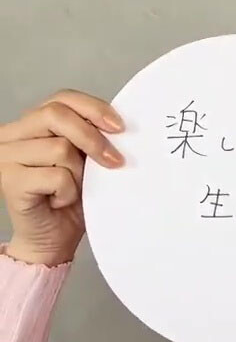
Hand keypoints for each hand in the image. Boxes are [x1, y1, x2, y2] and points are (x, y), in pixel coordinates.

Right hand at [0, 89, 125, 265]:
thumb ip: (91, 138)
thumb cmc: (70, 203)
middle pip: (56, 114)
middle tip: (115, 161)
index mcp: (30, 124)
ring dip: (78, 174)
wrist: (51, 243)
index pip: (62, 98)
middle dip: (92, 138)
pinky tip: (60, 202)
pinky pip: (56, 176)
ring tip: (73, 190)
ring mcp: (6, 156)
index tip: (119, 127)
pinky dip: (68, 192)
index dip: (92, 108)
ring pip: (59, 147)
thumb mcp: (85, 162)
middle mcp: (11, 135)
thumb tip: (119, 125)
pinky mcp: (9, 179)